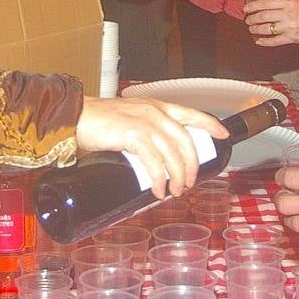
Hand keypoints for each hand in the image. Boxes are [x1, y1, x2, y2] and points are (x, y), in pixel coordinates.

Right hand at [76, 97, 228, 198]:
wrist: (75, 116)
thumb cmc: (100, 121)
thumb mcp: (130, 120)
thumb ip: (145, 131)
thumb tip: (154, 156)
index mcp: (158, 106)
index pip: (192, 113)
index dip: (210, 125)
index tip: (223, 135)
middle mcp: (156, 112)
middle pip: (186, 141)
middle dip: (191, 166)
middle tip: (188, 183)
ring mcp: (145, 122)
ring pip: (173, 154)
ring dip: (177, 177)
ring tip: (174, 191)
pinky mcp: (133, 135)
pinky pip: (154, 162)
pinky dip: (159, 179)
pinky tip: (158, 190)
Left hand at [244, 0, 298, 45]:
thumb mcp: (293, 0)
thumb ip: (279, 3)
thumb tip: (263, 4)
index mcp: (287, 3)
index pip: (265, 3)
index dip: (253, 6)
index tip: (246, 8)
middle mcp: (286, 15)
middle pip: (263, 16)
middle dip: (252, 19)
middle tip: (248, 20)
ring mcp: (287, 27)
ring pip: (266, 29)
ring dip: (255, 29)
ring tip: (251, 28)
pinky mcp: (289, 38)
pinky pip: (273, 41)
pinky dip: (264, 41)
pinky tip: (258, 41)